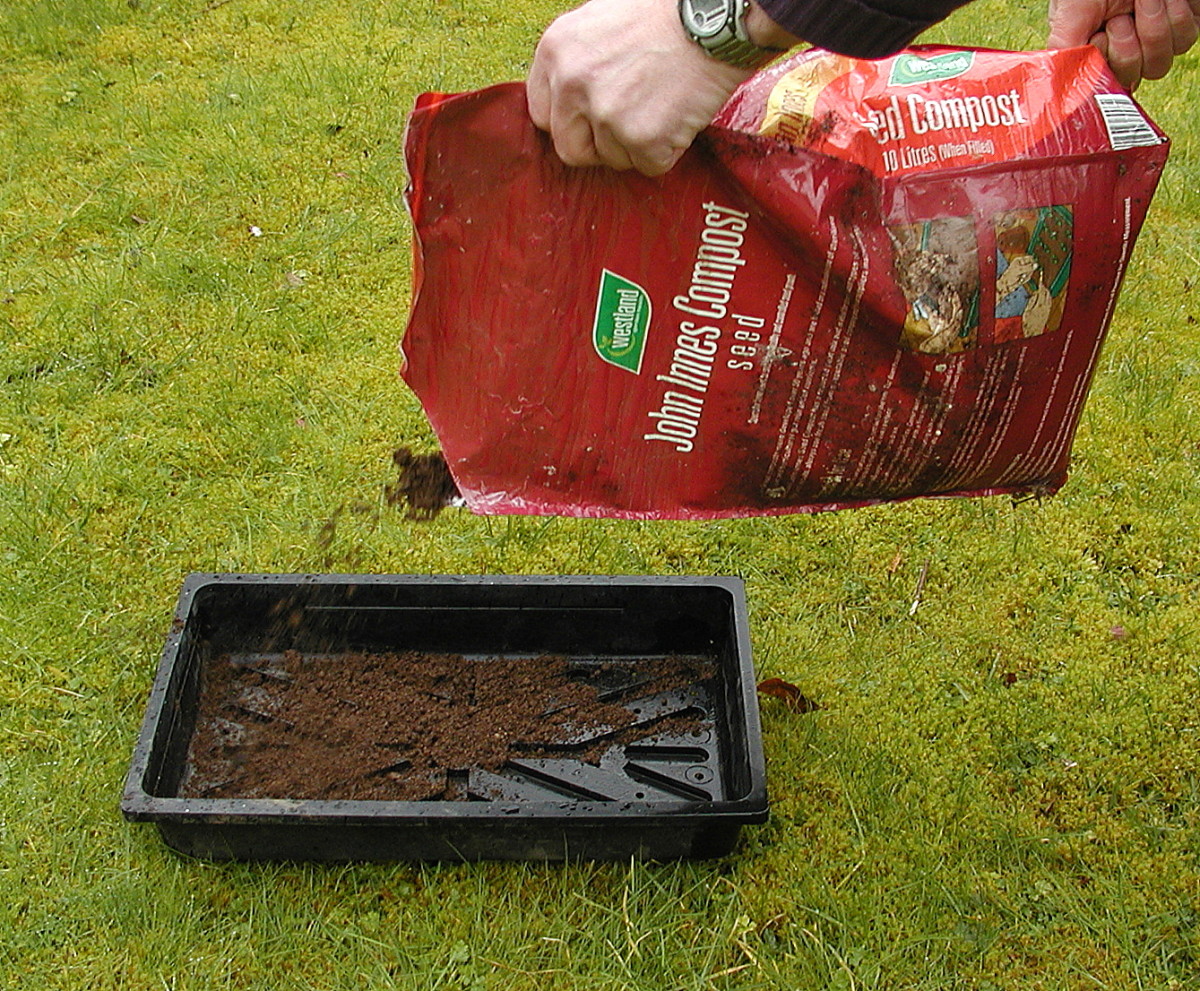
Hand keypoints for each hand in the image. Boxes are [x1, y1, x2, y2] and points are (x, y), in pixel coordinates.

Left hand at [527, 0, 783, 175]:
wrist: (714, 19)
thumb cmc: (663, 15)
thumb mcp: (599, 22)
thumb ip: (575, 63)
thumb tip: (565, 106)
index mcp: (556, 52)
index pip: (542, 115)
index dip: (569, 122)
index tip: (590, 121)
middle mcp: (572, 85)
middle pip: (570, 148)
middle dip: (598, 145)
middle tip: (629, 124)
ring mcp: (607, 115)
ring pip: (612, 160)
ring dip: (636, 146)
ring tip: (662, 107)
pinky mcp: (642, 139)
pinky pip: (649, 166)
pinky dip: (666, 151)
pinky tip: (678, 117)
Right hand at [1047, 0, 1199, 88]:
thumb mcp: (1069, 14)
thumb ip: (1062, 53)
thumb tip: (1053, 91)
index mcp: (1095, 54)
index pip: (1102, 87)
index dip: (1105, 65)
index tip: (1099, 36)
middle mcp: (1125, 50)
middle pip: (1134, 78)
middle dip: (1127, 46)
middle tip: (1120, 17)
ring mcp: (1156, 40)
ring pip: (1160, 63)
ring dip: (1152, 28)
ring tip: (1141, 1)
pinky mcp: (1183, 26)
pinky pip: (1185, 39)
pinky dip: (1176, 17)